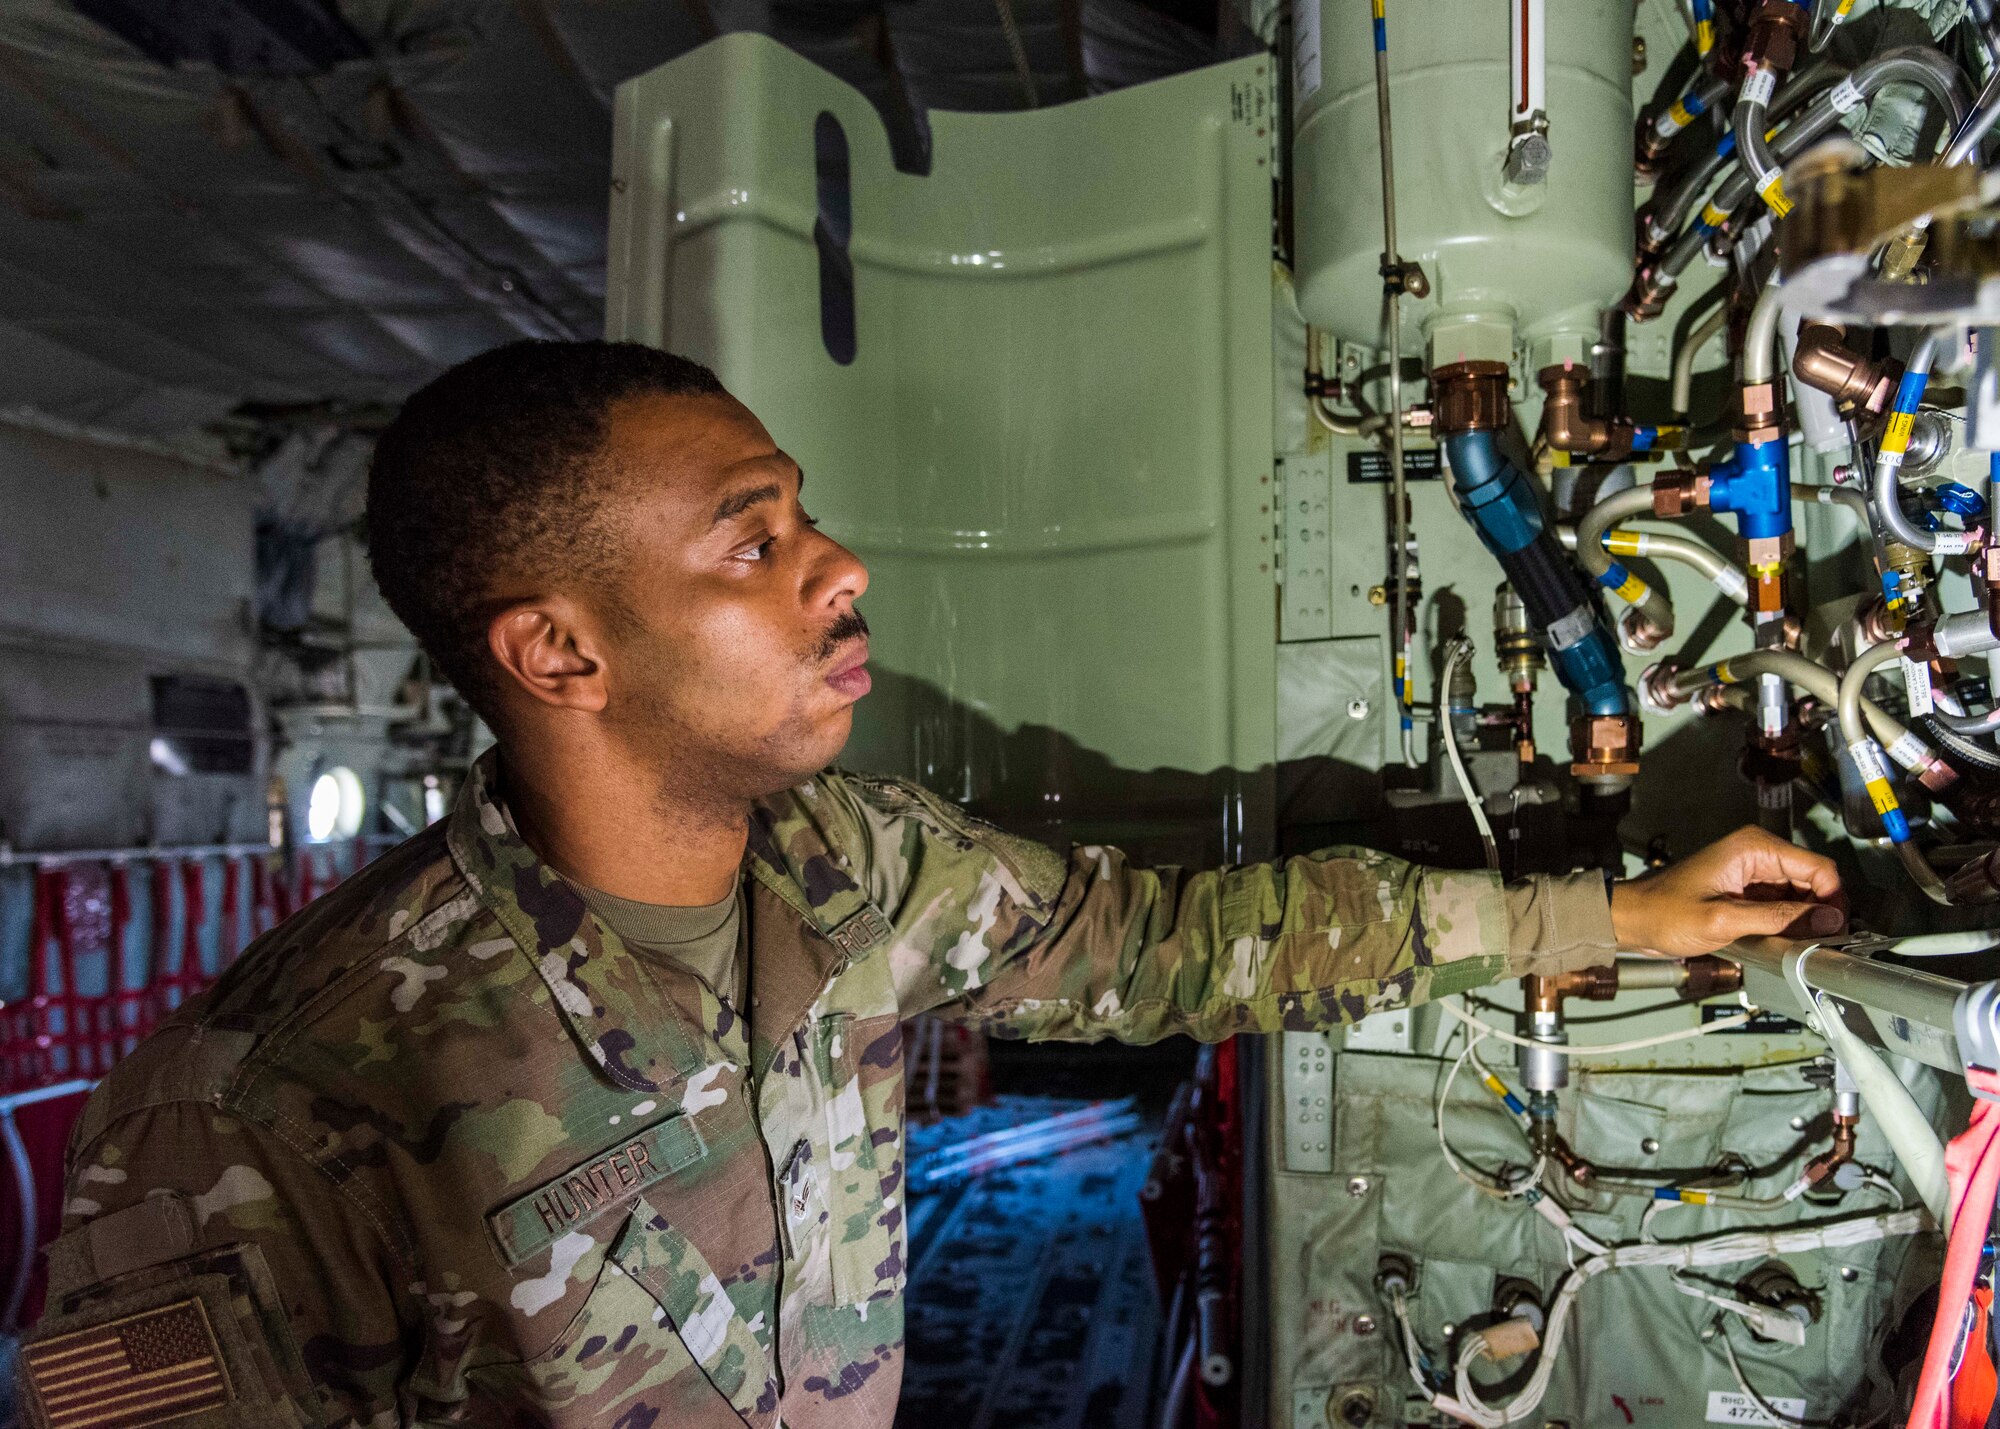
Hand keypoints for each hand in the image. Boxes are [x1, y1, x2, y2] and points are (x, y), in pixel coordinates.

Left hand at [1610, 826, 1846, 957]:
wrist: (1633, 919)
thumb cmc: (1667, 915)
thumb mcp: (1725, 920)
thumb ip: (1779, 918)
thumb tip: (1829, 920)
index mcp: (1754, 848)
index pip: (1818, 868)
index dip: (1833, 899)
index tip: (1836, 930)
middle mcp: (1758, 853)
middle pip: (1813, 881)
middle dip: (1821, 911)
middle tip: (1821, 944)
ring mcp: (1753, 871)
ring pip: (1801, 894)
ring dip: (1805, 919)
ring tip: (1801, 946)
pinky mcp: (1748, 890)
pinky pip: (1782, 903)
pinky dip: (1789, 921)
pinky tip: (1785, 941)